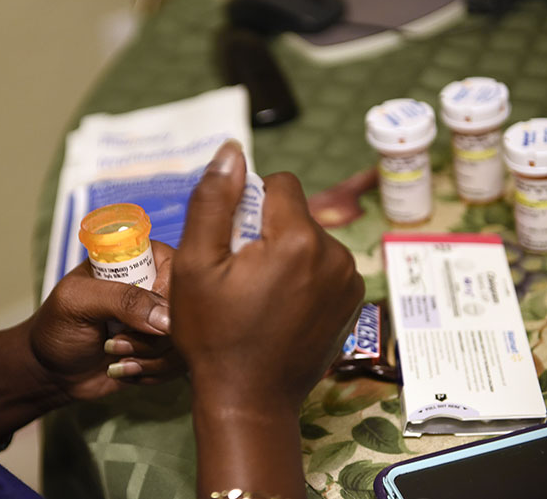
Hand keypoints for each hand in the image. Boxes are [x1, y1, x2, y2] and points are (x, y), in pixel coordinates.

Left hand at [29, 241, 184, 401]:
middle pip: (186, 308)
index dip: (169, 295)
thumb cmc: (56, 328)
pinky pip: (178, 363)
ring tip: (115, 357)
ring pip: (183, 339)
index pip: (177, 266)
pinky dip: (151, 373)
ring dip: (149, 358)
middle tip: (115, 344)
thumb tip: (167, 318)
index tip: (147, 318)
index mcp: (133, 263)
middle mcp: (152, 289)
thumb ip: (121, 299)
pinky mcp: (162, 352)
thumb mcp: (78, 302)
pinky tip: (124, 370)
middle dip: (152, 337)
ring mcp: (159, 322)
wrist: (50, 374)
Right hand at [171, 141, 363, 410]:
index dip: (249, 204)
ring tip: (259, 294)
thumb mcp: (196, 264)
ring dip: (285, 253)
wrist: (250, 399)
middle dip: (267, 231)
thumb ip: (214, 200)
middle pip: (296, 214)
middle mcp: (336, 255)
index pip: (280, 184)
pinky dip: (303, 276)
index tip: (230, 242)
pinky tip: (280, 307)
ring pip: (310, 240)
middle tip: (239, 274)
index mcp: (298, 239)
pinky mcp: (352, 303)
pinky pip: (325, 267)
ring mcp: (350, 282)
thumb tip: (231, 150)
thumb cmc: (215, 335)